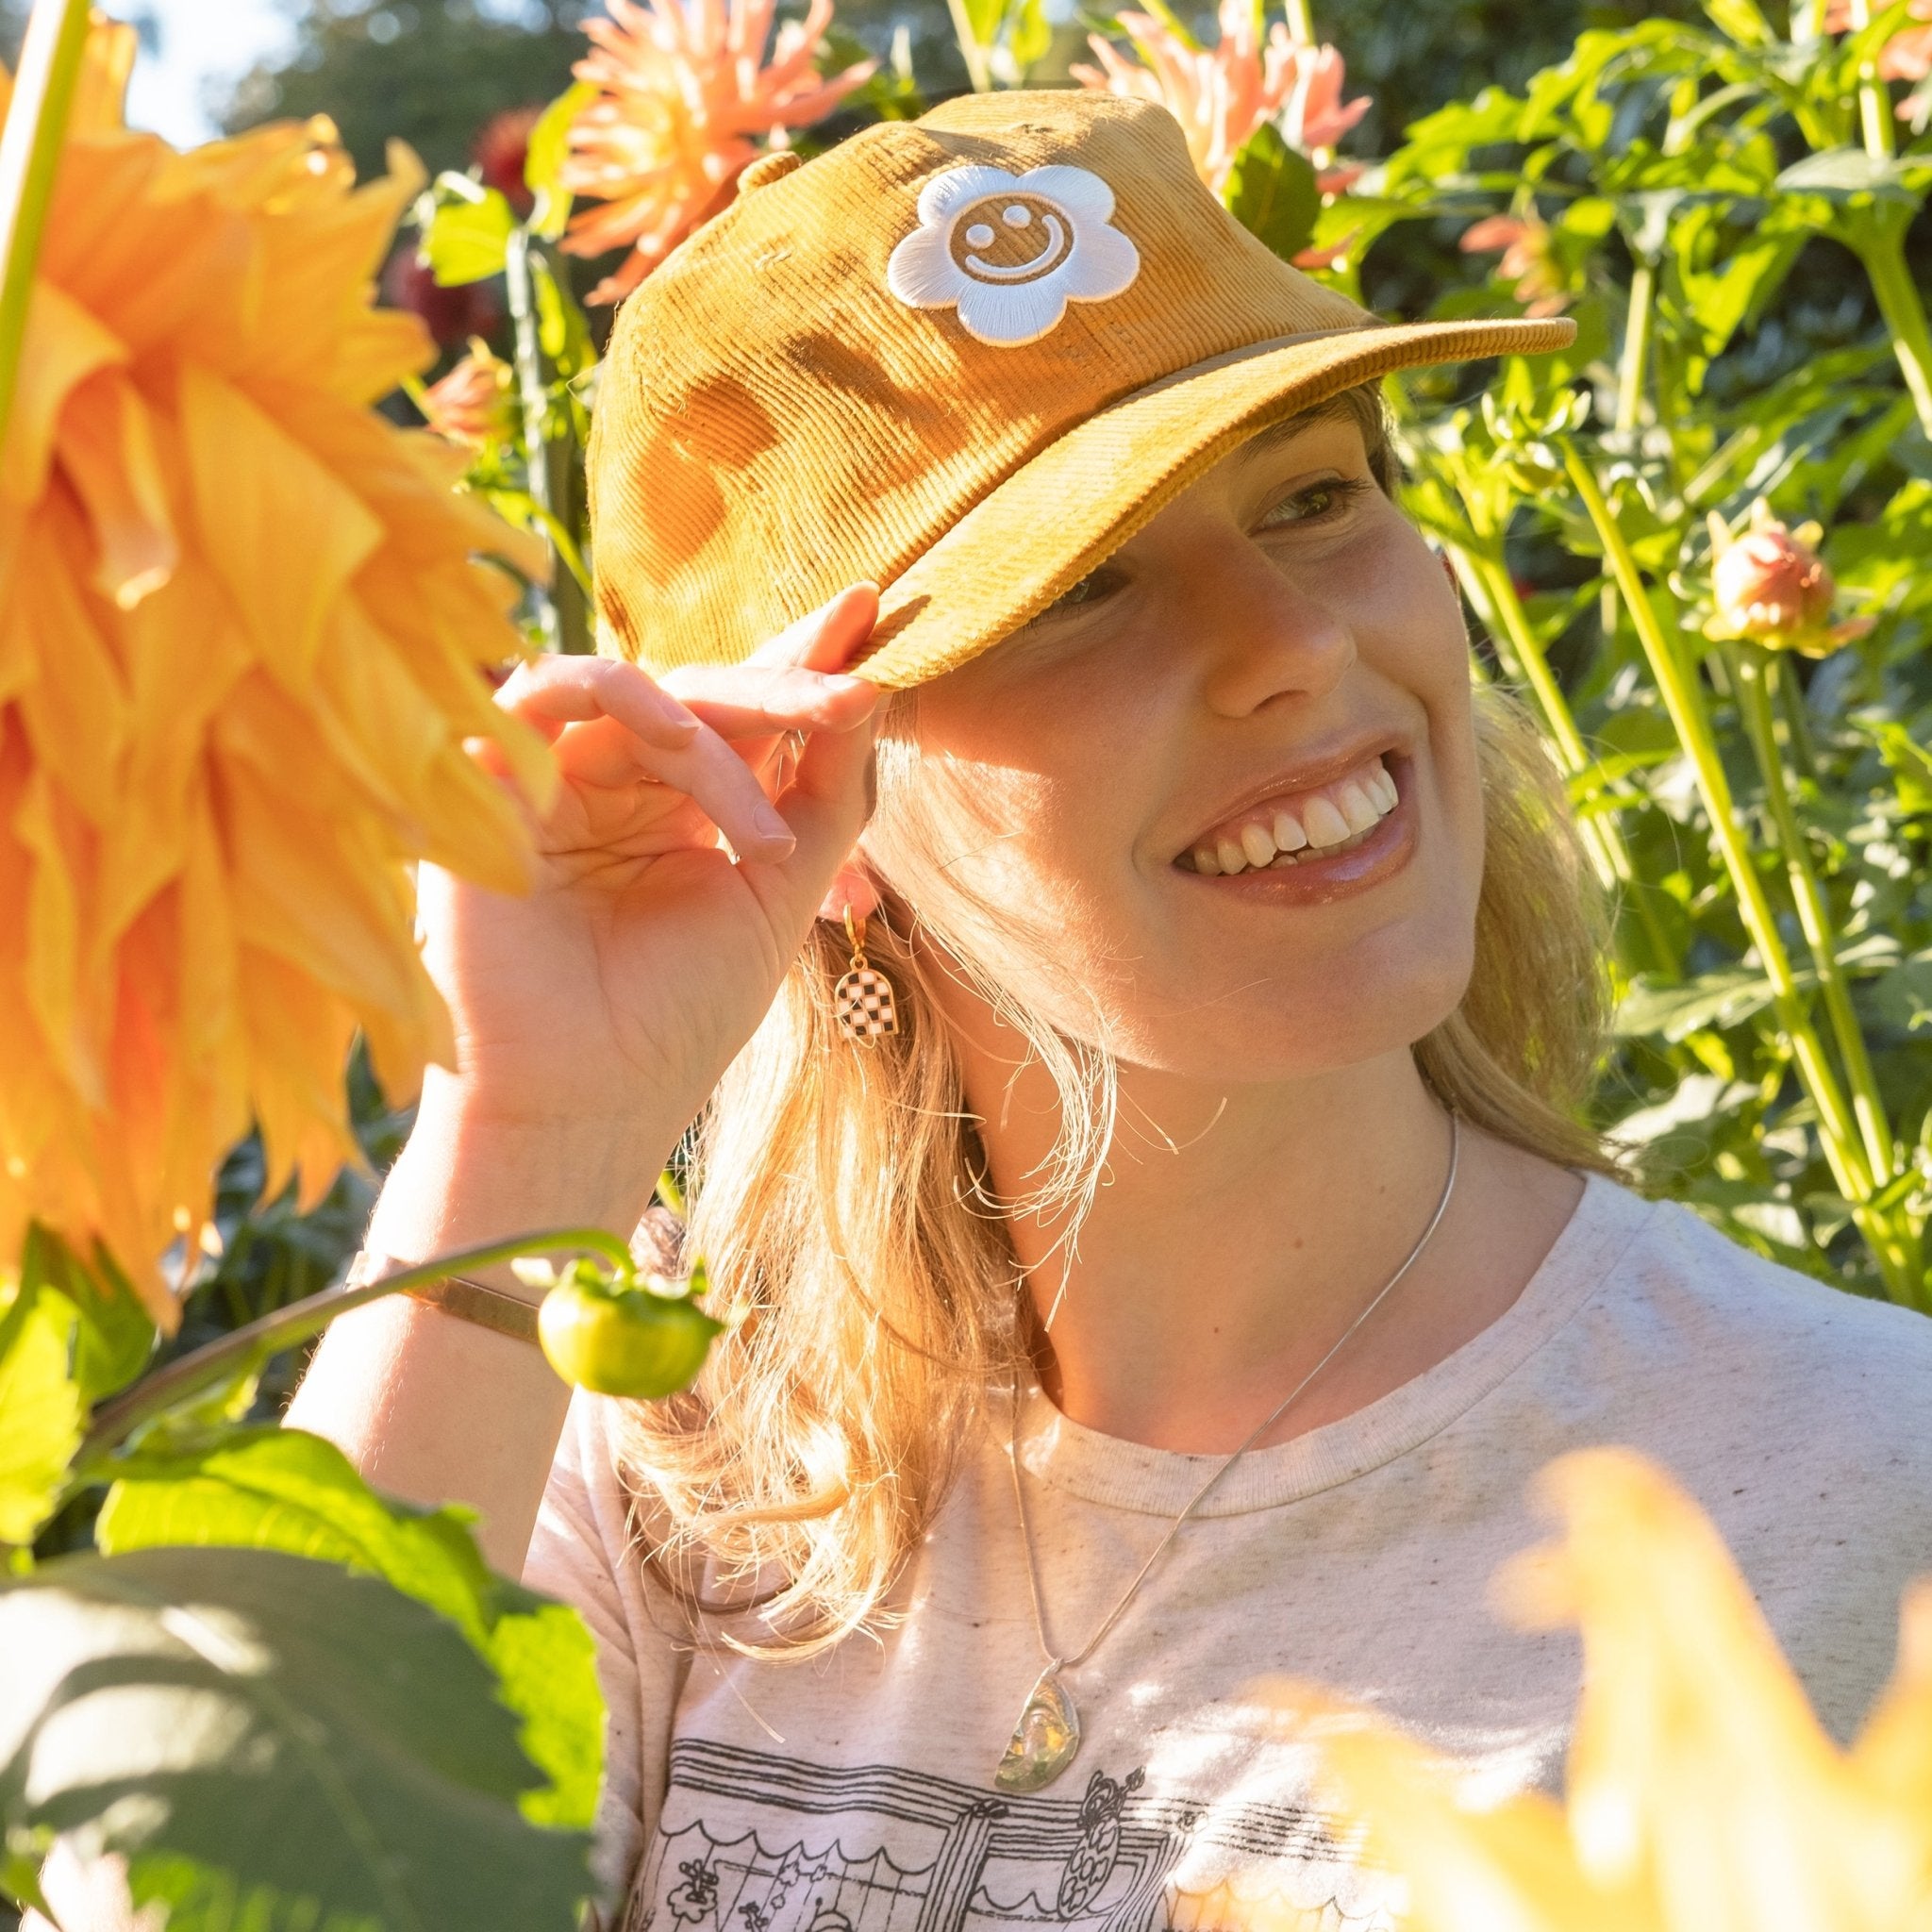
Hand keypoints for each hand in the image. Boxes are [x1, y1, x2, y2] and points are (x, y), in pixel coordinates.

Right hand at [422, 584, 881, 1142]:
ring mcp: (549, 771)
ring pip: (647, 689)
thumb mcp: (778, 892)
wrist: (583, 1103)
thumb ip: (827, 790)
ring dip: (725, 741)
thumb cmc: (676, 1016)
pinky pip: (562, 690)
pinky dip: (644, 717)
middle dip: (789, 686)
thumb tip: (875, 686)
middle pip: (703, 687)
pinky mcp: (488, 771)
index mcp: (675, 802)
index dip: (803, 660)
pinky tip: (698, 780)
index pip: (742, 709)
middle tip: (861, 693)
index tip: (875, 609)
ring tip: (768, 840)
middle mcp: (611, 777)